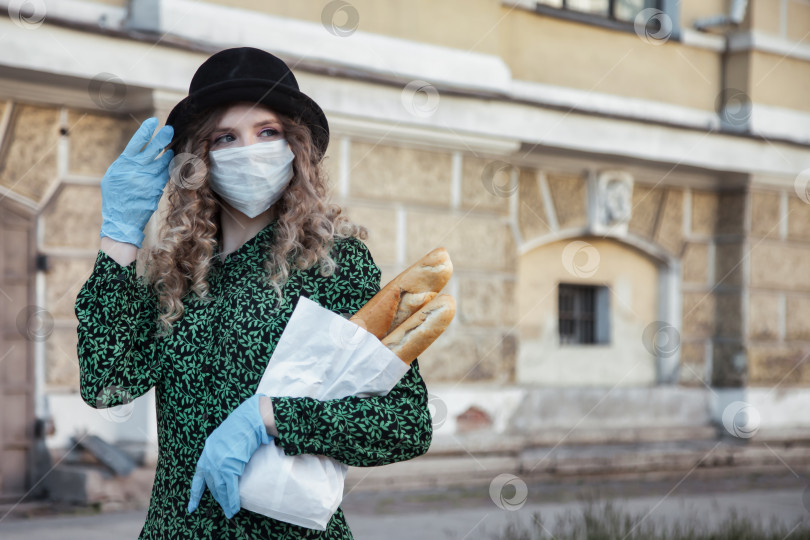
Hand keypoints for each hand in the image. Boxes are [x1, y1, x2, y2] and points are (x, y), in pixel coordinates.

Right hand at [100, 117, 173, 247]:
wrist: (121, 220)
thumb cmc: (114, 197)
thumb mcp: (112, 177)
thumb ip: (125, 164)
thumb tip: (137, 154)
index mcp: (123, 164)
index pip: (136, 142)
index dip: (146, 130)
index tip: (154, 121)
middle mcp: (137, 170)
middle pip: (154, 149)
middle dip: (163, 138)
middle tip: (170, 130)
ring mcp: (149, 180)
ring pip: (163, 162)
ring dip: (168, 154)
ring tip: (170, 149)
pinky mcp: (157, 189)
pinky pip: (166, 175)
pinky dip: (169, 168)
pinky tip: (172, 164)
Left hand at [187, 394, 272, 518]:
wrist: (252, 418)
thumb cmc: (244, 425)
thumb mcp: (228, 439)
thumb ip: (225, 452)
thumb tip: (229, 463)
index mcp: (208, 449)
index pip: (199, 476)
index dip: (196, 492)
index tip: (192, 506)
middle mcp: (210, 456)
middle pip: (212, 483)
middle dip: (218, 497)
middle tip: (225, 507)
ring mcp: (218, 461)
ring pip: (219, 488)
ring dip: (225, 501)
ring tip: (230, 511)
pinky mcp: (228, 465)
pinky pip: (228, 487)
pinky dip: (231, 499)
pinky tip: (233, 507)